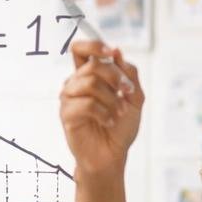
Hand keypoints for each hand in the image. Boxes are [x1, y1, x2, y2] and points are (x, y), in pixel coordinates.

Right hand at [58, 40, 143, 179]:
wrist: (112, 155)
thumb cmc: (121, 127)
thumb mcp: (135, 97)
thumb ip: (129, 73)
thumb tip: (117, 52)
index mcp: (88, 75)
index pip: (80, 49)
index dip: (93, 45)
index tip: (111, 52)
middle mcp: (76, 84)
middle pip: (93, 65)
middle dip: (116, 77)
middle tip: (128, 92)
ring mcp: (69, 99)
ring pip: (90, 83)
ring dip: (112, 99)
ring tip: (120, 113)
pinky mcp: (67, 115)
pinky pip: (86, 104)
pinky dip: (104, 113)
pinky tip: (109, 122)